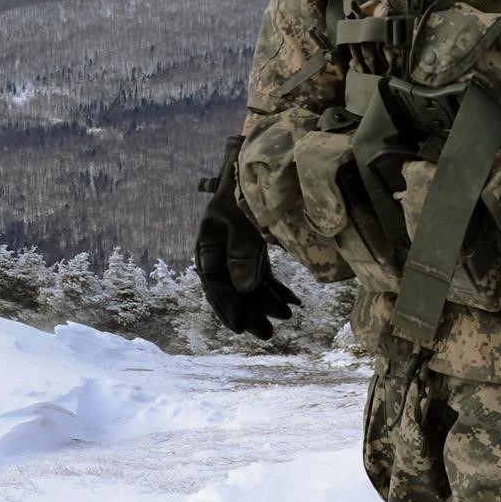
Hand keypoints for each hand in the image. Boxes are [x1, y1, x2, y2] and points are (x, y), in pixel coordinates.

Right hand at [193, 136, 300, 341]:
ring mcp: (239, 256)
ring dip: (266, 304)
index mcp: (206, 247)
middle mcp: (220, 256)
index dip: (226, 306)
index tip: (239, 326)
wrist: (255, 166)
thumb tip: (244, 290)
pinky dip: (278, 290)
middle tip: (267, 335)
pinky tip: (294, 303)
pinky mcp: (255, 254)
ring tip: (285, 320)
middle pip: (233, 291)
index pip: (215, 284)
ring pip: (251, 287)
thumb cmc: (242, 188)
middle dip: (250, 313)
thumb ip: (241, 251)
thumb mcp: (238, 216)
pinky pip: (265, 278)